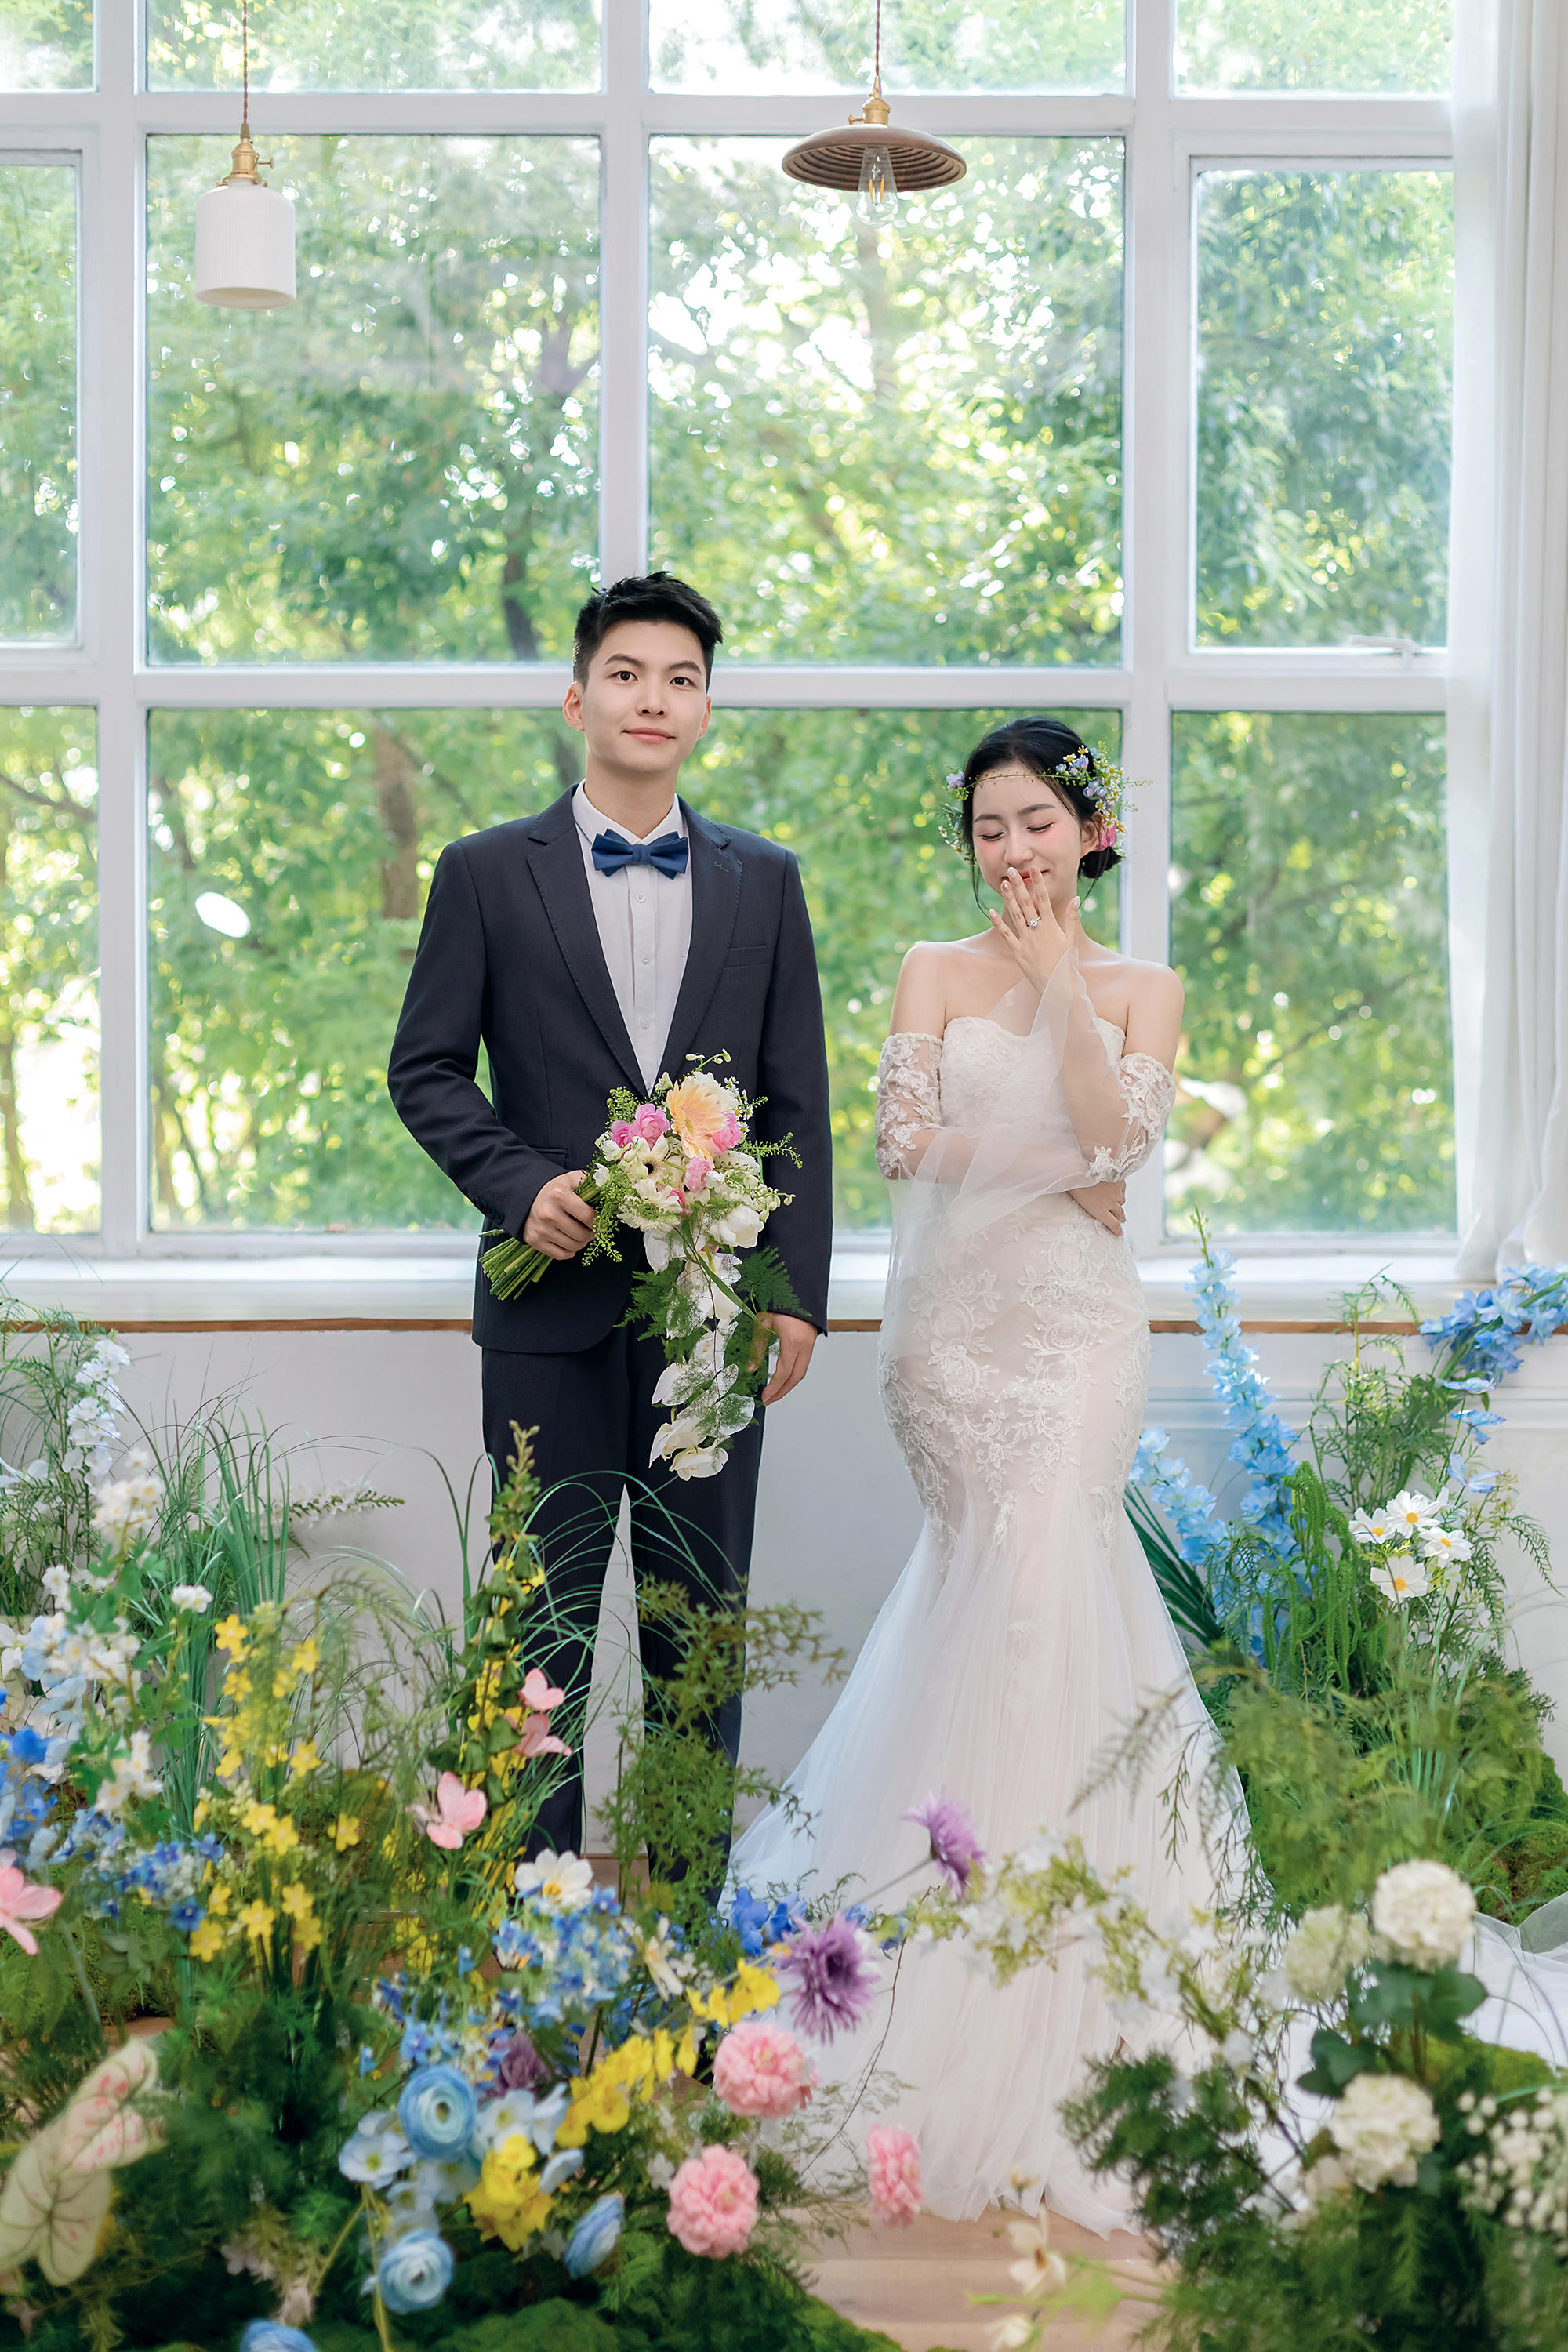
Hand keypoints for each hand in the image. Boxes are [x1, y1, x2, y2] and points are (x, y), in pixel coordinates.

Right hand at [522, 1170, 595, 1259]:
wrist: (528, 1196)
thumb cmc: (557, 1189)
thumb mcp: (574, 1179)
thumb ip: (594, 1183)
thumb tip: (614, 1192)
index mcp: (559, 1195)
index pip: (588, 1216)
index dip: (601, 1222)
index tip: (603, 1222)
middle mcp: (548, 1213)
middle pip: (582, 1235)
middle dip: (592, 1234)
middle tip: (592, 1229)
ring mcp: (540, 1229)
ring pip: (574, 1247)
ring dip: (582, 1242)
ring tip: (582, 1233)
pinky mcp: (534, 1240)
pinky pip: (561, 1255)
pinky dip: (570, 1250)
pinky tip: (570, 1240)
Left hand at [754, 1312, 817, 1404]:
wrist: (798, 1290)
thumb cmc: (779, 1304)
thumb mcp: (763, 1325)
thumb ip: (757, 1348)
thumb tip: (751, 1369)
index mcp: (792, 1341)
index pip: (784, 1373)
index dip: (774, 1388)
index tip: (765, 1397)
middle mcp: (805, 1346)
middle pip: (796, 1377)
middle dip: (782, 1392)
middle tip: (769, 1400)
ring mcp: (810, 1345)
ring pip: (802, 1373)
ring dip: (788, 1385)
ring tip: (775, 1393)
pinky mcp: (811, 1344)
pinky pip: (803, 1365)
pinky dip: (793, 1375)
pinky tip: (783, 1379)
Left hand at [988, 864, 1076, 992]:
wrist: (1059, 986)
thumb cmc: (1067, 963)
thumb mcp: (1071, 939)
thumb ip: (1072, 918)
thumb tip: (1076, 899)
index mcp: (1052, 926)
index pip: (1044, 899)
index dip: (1038, 883)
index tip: (1033, 869)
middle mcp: (1038, 930)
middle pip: (1027, 903)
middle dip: (1019, 885)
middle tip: (1011, 870)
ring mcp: (1026, 941)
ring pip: (1015, 915)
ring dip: (1008, 899)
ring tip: (1003, 884)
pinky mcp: (1018, 952)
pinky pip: (1006, 935)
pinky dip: (998, 924)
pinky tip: (990, 912)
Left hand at [1068, 1178, 1126, 1236]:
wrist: (1081, 1168)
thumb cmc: (1075, 1185)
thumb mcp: (1079, 1201)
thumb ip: (1090, 1207)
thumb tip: (1092, 1209)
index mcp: (1100, 1210)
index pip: (1113, 1225)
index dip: (1118, 1230)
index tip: (1120, 1233)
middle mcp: (1110, 1203)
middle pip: (1120, 1215)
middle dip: (1121, 1218)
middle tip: (1121, 1220)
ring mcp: (1115, 1192)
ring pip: (1122, 1201)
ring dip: (1119, 1203)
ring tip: (1116, 1202)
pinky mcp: (1118, 1181)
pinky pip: (1123, 1189)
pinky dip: (1120, 1191)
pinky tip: (1116, 1189)